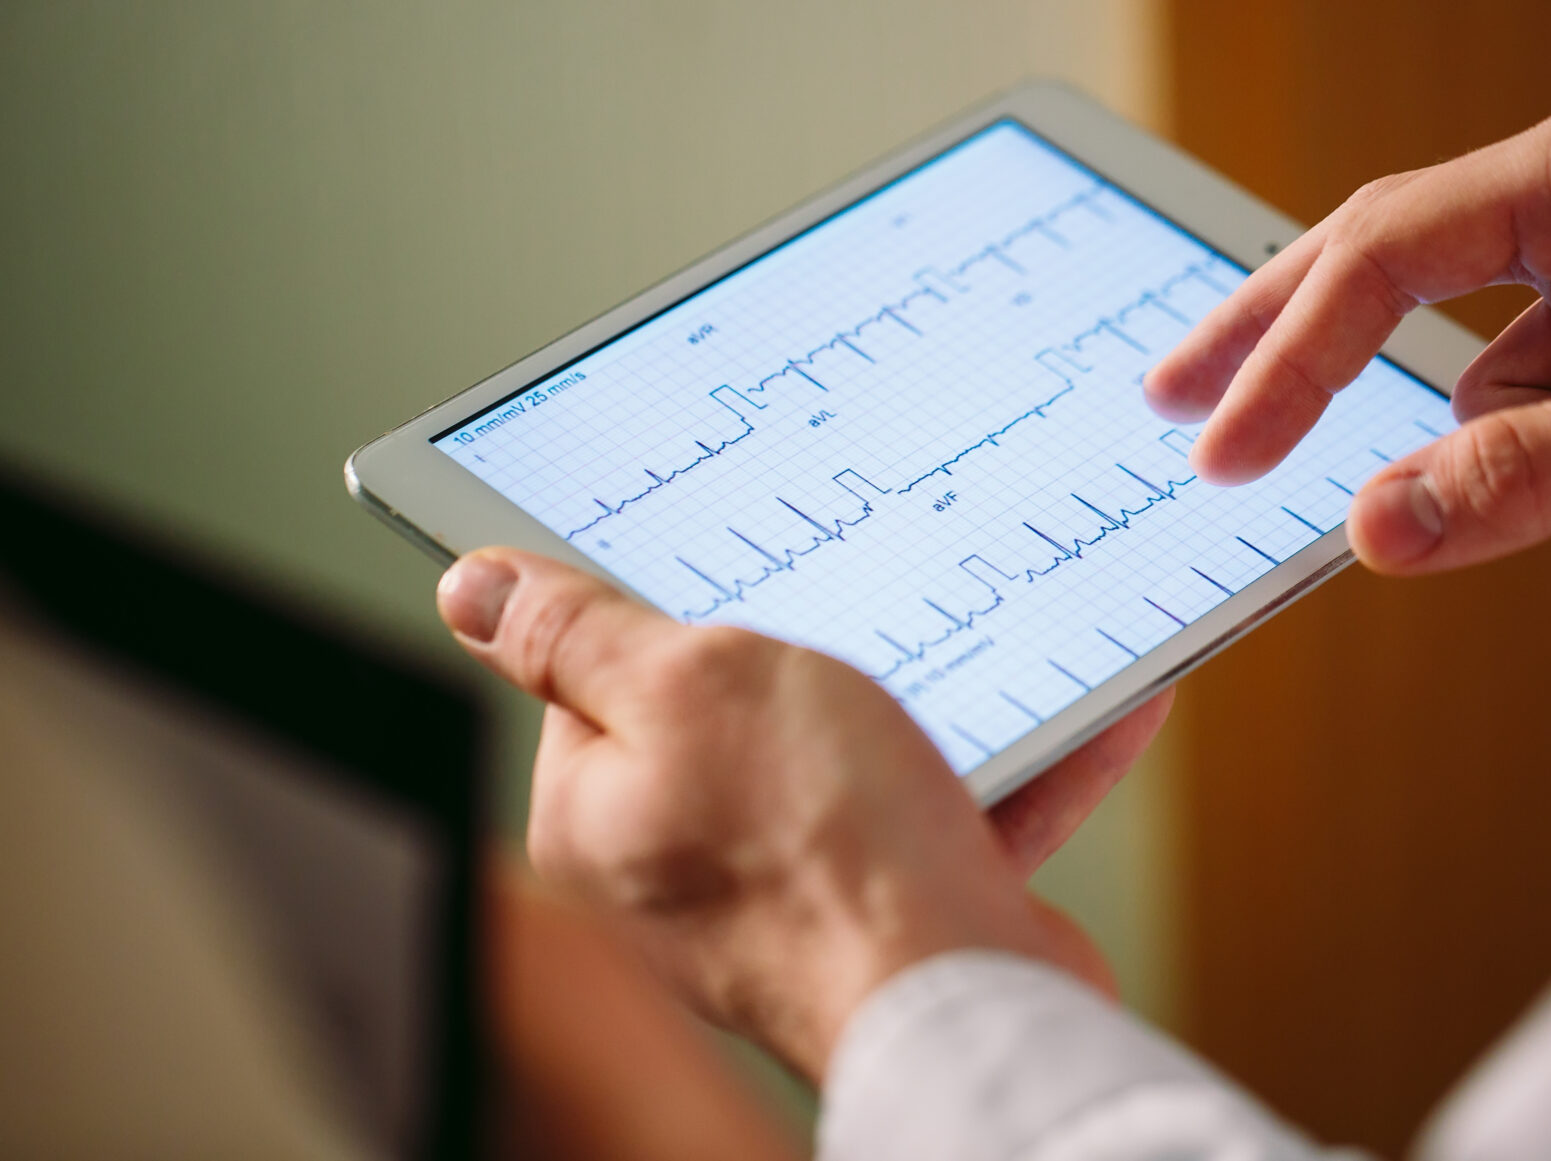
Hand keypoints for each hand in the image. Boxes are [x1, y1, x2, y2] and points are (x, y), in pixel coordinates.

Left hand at [437, 548, 1172, 1080]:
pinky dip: (1004, 765)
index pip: (595, 675)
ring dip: (929, 699)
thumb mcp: (691, 687)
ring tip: (981, 640)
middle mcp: (674, 862)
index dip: (659, 606)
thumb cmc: (821, 856)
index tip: (716, 549)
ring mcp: (781, 893)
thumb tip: (471, 591)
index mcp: (598, 809)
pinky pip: (938, 811)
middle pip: (727, 711)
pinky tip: (1077, 717)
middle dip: (806, 652)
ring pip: (846, 758)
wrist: (962, 1002)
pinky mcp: (879, 911)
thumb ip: (581, 635)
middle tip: (859, 589)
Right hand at [1144, 91, 1550, 572]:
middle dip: (1275, 331)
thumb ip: (1528, 473)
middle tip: (1177, 396)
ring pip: (1485, 339)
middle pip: (1376, 250)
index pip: (1381, 253)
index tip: (1223, 456)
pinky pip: (1543, 363)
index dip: (1288, 359)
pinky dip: (1548, 425)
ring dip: (1503, 423)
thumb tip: (1374, 529)